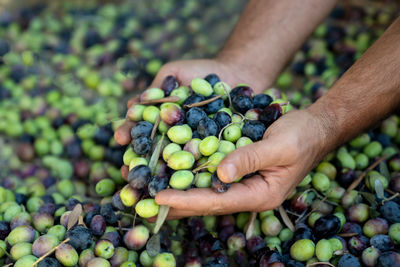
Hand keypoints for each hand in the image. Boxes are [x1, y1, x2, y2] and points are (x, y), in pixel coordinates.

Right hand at [114, 58, 268, 178]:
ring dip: (160, 175)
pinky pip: (203, 163)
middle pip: (152, 152)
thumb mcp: (173, 73)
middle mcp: (173, 138)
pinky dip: (193, 173)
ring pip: (174, 164)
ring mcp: (193, 147)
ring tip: (149, 183)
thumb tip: (134, 103)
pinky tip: (183, 180)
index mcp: (160, 122)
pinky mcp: (213, 153)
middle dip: (139, 163)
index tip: (120, 137)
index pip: (140, 130)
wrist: (233, 75)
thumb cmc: (199, 72)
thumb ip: (155, 88)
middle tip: (127, 170)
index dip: (129, 134)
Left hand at [154, 109, 327, 218]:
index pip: (217, 201)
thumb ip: (250, 159)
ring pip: (205, 192)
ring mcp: (242, 183)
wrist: (314, 127)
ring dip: (178, 192)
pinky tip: (171, 172)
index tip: (159, 198)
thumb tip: (220, 174)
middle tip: (143, 203)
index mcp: (260, 195)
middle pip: (206, 202)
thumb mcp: (279, 146)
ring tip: (148, 193)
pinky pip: (209, 177)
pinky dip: (189, 175)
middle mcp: (248, 193)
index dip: (187, 200)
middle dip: (176, 203)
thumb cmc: (301, 136)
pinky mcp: (238, 170)